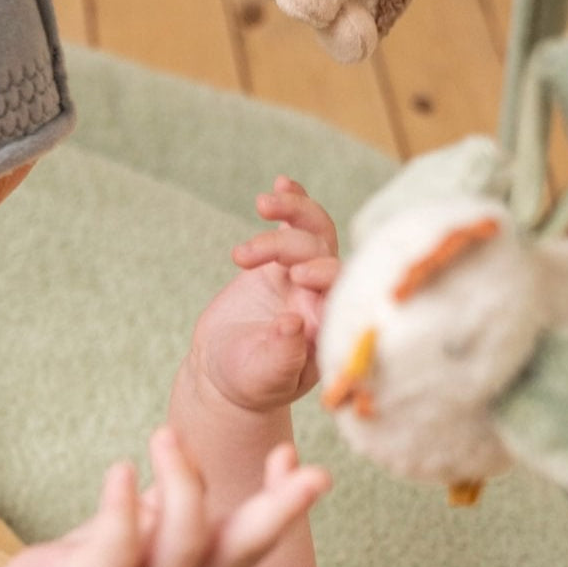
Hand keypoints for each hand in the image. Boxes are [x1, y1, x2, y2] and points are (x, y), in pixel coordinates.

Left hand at [0, 426, 330, 566]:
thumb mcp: (151, 537)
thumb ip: (176, 501)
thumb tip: (194, 455)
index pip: (257, 540)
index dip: (285, 504)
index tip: (300, 459)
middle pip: (242, 552)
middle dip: (280, 511)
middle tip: (310, 468)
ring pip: (183, 546)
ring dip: (183, 485)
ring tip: (166, 434)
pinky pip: (115, 551)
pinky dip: (122, 508)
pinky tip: (120, 470)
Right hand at [190, 177, 339, 412]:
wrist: (224, 372)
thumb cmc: (248, 383)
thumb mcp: (261, 377)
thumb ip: (281, 357)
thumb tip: (294, 323)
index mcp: (328, 328)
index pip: (342, 291)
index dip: (327, 275)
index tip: (296, 277)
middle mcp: (323, 299)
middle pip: (324, 255)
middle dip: (292, 245)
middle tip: (248, 258)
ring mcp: (305, 277)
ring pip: (314, 232)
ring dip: (292, 212)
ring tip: (262, 204)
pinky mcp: (283, 262)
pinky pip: (296, 226)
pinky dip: (292, 202)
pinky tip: (280, 183)